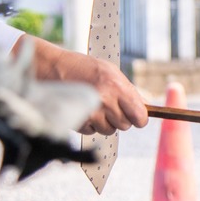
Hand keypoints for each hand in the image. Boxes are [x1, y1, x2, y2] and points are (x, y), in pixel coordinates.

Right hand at [21, 35, 148, 134]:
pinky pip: (92, 132)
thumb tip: (145, 106)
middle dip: (120, 118)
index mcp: (117, 87)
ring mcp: (91, 113)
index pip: (139, 115)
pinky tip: (84, 109)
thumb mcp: (111, 72)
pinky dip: (90, 124)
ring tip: (95, 105)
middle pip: (125, 125)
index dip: (139, 118)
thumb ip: (129, 90)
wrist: (54, 68)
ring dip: (104, 122)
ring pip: (109, 130)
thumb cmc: (84, 68)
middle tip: (109, 105)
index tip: (136, 117)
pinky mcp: (78, 122)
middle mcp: (106, 101)